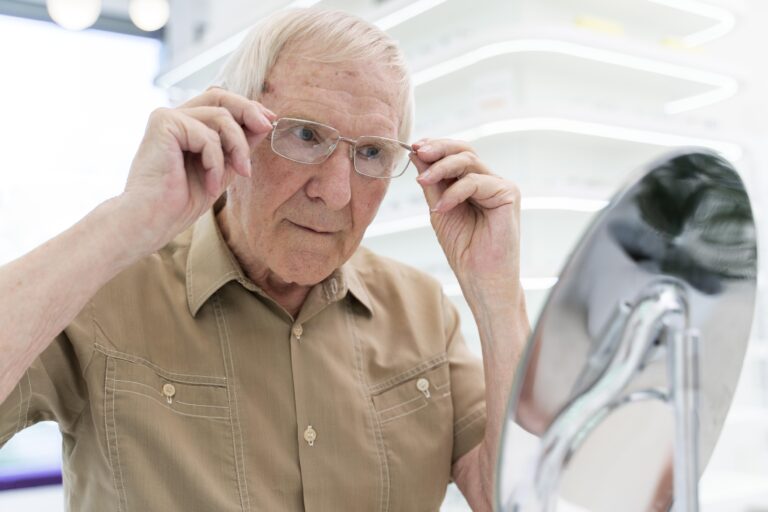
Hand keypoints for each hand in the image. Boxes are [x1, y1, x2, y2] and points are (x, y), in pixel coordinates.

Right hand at [120, 87, 274, 253]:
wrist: (151, 220)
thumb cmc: (180, 202)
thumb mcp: (221, 169)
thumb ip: (237, 146)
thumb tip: (264, 123)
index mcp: (185, 125)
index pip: (220, 102)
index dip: (247, 107)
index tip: (269, 121)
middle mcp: (174, 116)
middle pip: (220, 97)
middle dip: (249, 111)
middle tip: (266, 128)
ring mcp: (167, 117)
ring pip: (220, 117)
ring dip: (238, 147)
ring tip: (240, 173)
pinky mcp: (163, 122)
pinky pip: (207, 135)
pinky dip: (216, 162)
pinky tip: (211, 184)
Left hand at [411, 139, 521, 292]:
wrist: (481, 279)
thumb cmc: (463, 249)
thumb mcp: (439, 209)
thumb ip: (432, 183)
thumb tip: (417, 153)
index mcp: (474, 183)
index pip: (456, 155)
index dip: (435, 147)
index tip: (413, 147)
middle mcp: (489, 181)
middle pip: (464, 150)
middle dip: (438, 148)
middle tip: (418, 151)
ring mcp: (501, 186)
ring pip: (469, 161)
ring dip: (441, 168)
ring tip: (422, 181)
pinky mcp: (509, 194)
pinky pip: (476, 182)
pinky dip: (454, 193)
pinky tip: (441, 207)